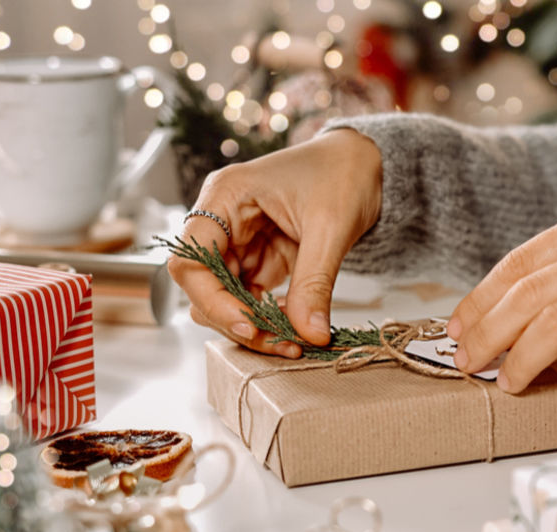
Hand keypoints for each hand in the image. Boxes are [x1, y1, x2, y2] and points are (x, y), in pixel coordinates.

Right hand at [167, 129, 381, 356]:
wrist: (366, 163)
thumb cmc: (344, 173)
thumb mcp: (331, 227)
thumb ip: (314, 283)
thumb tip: (308, 334)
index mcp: (225, 196)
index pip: (190, 259)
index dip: (212, 300)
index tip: (249, 325)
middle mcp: (223, 220)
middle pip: (204, 286)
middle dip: (238, 319)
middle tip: (281, 343)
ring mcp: (240, 241)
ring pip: (226, 299)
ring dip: (254, 325)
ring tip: (294, 341)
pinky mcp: (260, 258)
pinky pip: (251, 298)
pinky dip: (269, 318)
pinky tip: (296, 329)